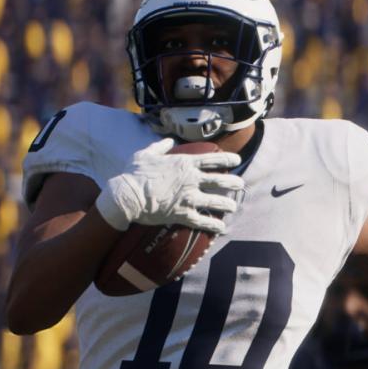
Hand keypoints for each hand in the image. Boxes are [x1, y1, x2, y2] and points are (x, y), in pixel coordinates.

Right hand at [95, 137, 243, 233]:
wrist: (127, 196)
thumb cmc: (134, 174)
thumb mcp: (146, 153)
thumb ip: (160, 146)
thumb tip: (168, 140)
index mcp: (184, 163)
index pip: (212, 159)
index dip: (227, 159)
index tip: (237, 160)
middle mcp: (190, 180)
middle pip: (219, 180)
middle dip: (233, 182)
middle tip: (240, 184)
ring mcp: (188, 198)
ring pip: (215, 202)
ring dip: (227, 204)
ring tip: (233, 207)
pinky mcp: (182, 214)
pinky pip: (202, 221)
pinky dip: (213, 225)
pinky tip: (221, 228)